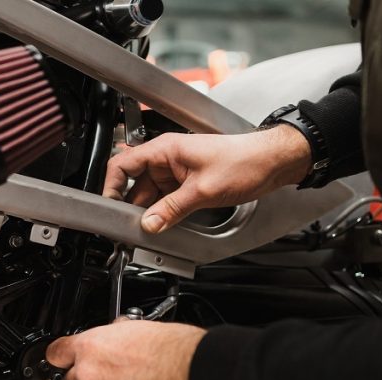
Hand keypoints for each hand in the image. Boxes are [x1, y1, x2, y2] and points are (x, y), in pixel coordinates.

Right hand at [104, 125, 312, 233]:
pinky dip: (162, 212)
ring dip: (148, 211)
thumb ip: (171, 209)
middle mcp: (167, 159)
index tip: (109, 206)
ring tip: (147, 229)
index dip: (111, 186)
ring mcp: (176, 172)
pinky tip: (163, 224)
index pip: (122, 164)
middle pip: (134, 183)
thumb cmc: (243, 161)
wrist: (271, 163)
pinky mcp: (186, 183)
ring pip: (150, 194)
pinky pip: (165, 199)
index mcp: (165, 149)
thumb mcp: (203, 190)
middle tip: (128, 226)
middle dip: (129, 205)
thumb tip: (148, 223)